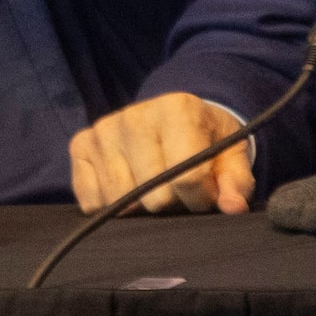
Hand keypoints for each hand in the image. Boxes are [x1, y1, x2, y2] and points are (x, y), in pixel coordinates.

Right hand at [69, 93, 258, 214]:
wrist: (175, 117)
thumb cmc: (205, 140)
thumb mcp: (231, 155)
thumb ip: (236, 181)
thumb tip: (233, 206)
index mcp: (176, 109)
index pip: (186, 177)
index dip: (201, 198)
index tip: (205, 194)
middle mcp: (133, 116)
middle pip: (153, 194)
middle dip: (172, 203)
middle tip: (179, 191)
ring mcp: (102, 131)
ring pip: (121, 201)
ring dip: (141, 206)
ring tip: (154, 188)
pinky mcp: (79, 146)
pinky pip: (92, 201)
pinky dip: (111, 206)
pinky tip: (128, 188)